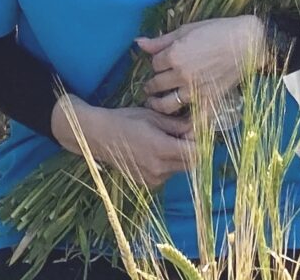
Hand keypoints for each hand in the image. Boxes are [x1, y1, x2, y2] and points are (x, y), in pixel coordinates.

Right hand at [50, 95, 195, 186]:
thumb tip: (197, 127)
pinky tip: (154, 150)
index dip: (201, 142)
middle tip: (183, 133)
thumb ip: (177, 125)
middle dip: (191, 149)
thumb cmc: (125, 120)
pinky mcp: (147, 183)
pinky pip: (166, 174)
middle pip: (190, 163)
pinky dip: (167, 163)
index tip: (197, 131)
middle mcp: (159, 168)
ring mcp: (153, 178)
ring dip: (179, 156)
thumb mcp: (152, 116)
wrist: (98, 136)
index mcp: (162, 149)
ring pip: (179, 169)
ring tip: (165, 140)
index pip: (196, 154)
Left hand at [137, 15, 270, 123]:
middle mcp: (181, 74)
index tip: (161, 64)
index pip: (154, 64)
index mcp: (174, 55)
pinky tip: (179, 131)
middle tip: (151, 88)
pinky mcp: (209, 101)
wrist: (247, 42)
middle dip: (152, 86)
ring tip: (156, 104)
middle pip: (156, 84)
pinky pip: (195, 121)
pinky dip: (186, 129)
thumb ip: (161, 41)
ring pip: (167, 104)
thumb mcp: (186, 30)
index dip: (157, 63)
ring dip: (158, 105)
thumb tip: (138, 42)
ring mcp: (195, 90)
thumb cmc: (216, 31)